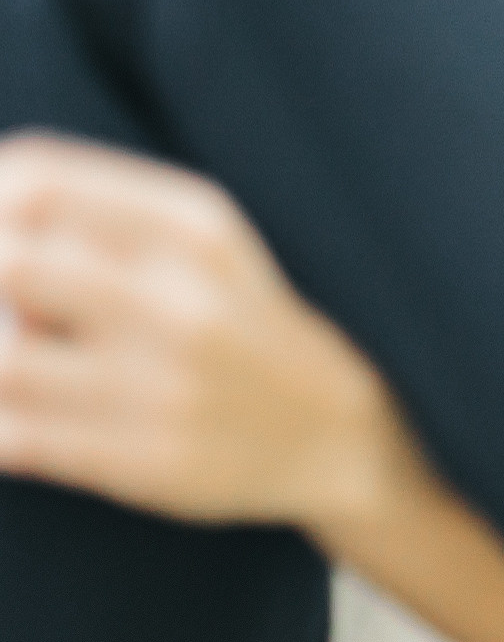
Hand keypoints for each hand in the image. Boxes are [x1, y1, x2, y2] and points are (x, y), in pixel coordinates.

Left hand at [0, 134, 411, 533]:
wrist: (333, 432)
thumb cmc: (240, 322)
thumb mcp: (201, 239)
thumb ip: (96, 208)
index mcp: (195, 227)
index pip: (38, 181)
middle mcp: (181, 298)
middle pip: (10, 262)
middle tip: (9, 305)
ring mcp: (160, 384)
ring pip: (1, 360)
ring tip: (16, 355)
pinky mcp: (139, 460)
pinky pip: (12, 437)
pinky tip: (13, 410)